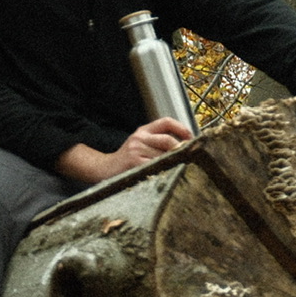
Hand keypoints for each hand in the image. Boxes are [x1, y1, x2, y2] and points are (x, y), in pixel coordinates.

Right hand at [57, 117, 191, 184]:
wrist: (105, 169)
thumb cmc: (127, 160)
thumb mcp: (141, 145)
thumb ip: (159, 143)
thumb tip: (185, 148)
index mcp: (143, 130)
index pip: (166, 122)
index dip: (181, 128)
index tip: (191, 138)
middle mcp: (139, 137)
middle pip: (168, 140)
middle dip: (180, 150)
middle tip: (188, 159)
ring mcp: (136, 149)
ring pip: (164, 155)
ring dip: (173, 163)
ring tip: (177, 168)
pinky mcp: (134, 162)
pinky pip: (156, 165)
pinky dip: (164, 170)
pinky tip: (165, 174)